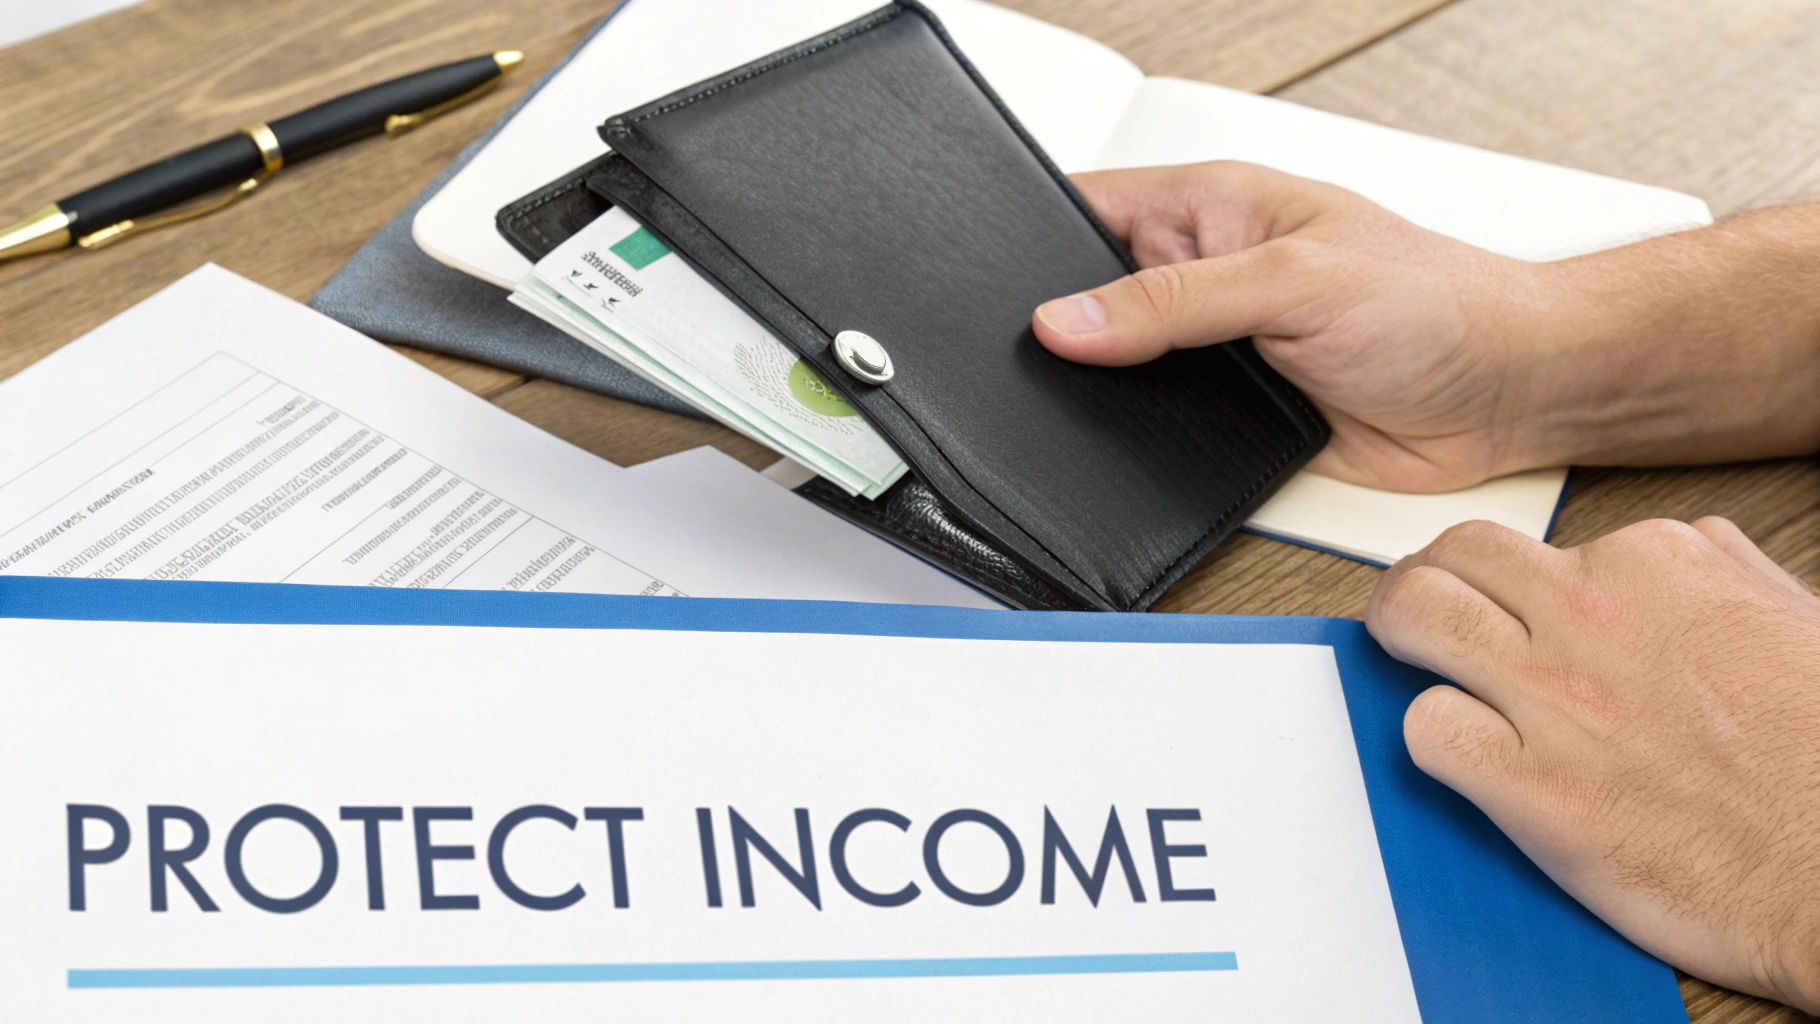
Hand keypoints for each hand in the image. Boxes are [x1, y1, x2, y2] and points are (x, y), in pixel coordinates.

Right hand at [1033, 163, 1819, 490]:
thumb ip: (1173, 302)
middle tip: (1013, 358)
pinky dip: (1133, 447)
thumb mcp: (1292, 281)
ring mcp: (1211, 350)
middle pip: (1086, 298)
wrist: (1509, 394)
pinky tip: (1116, 453)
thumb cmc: (1437, 301)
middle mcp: (1201, 277)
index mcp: (1209, 210)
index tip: (978, 274)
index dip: (1027, 236)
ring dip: (1094, 394)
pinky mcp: (1228, 419)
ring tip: (1061, 406)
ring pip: (1114, 373)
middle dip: (1051, 329)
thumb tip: (1066, 319)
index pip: (1087, 207)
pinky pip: (1155, 434)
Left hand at [1367, 516, 1819, 1009]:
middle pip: (1455, 555)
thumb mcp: (1791, 618)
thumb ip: (1715, 571)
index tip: (1522, 610)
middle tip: (1423, 606)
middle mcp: (1593, 614)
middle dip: (1429, 576)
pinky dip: (1433, 738)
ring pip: (1416, 617)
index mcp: (1659, 563)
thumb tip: (1673, 549)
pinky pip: (1427, 730)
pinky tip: (1464, 751)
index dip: (1522, 581)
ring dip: (1397, 632)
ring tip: (1405, 655)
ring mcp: (1554, 698)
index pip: (1538, 543)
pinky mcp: (1529, 785)